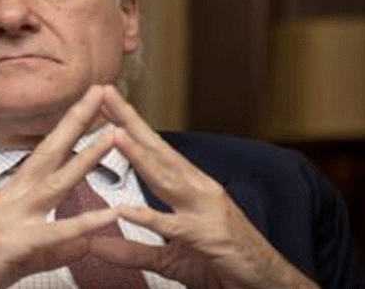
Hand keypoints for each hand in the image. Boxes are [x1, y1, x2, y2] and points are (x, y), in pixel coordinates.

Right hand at [0, 86, 119, 288]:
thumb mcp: (22, 251)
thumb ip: (58, 246)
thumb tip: (86, 242)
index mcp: (14, 193)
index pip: (46, 152)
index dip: (68, 127)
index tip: (89, 102)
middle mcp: (14, 197)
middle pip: (51, 151)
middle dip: (77, 120)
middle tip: (101, 91)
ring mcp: (14, 217)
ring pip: (58, 182)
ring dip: (88, 157)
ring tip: (114, 137)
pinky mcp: (16, 243)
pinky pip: (57, 232)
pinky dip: (84, 222)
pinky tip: (109, 214)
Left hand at [90, 85, 319, 288]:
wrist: (267, 282)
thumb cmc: (223, 263)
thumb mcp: (170, 257)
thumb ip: (133, 251)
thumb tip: (97, 245)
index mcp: (189, 187)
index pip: (154, 151)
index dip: (130, 126)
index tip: (106, 103)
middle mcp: (197, 190)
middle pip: (158, 151)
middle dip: (130, 122)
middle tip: (105, 94)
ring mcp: (204, 210)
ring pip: (166, 179)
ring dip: (139, 156)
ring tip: (115, 134)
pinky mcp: (207, 237)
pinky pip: (174, 227)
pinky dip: (150, 218)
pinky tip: (126, 210)